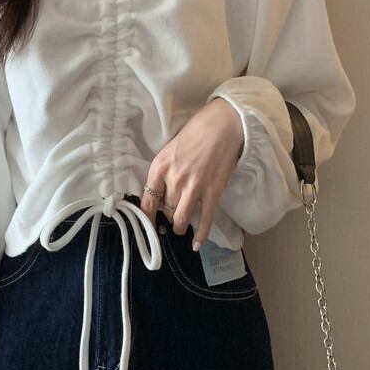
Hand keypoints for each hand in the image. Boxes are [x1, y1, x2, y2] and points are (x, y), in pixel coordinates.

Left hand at [141, 97, 243, 247]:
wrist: (222, 125)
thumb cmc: (196, 132)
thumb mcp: (170, 149)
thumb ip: (164, 171)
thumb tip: (160, 192)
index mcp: (159, 167)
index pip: (147, 201)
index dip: (147, 217)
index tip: (148, 224)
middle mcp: (173, 180)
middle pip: (165, 210)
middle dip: (167, 216)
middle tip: (171, 216)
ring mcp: (193, 187)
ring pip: (180, 219)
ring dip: (179, 227)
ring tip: (180, 228)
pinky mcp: (212, 192)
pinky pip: (204, 220)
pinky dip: (200, 235)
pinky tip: (196, 244)